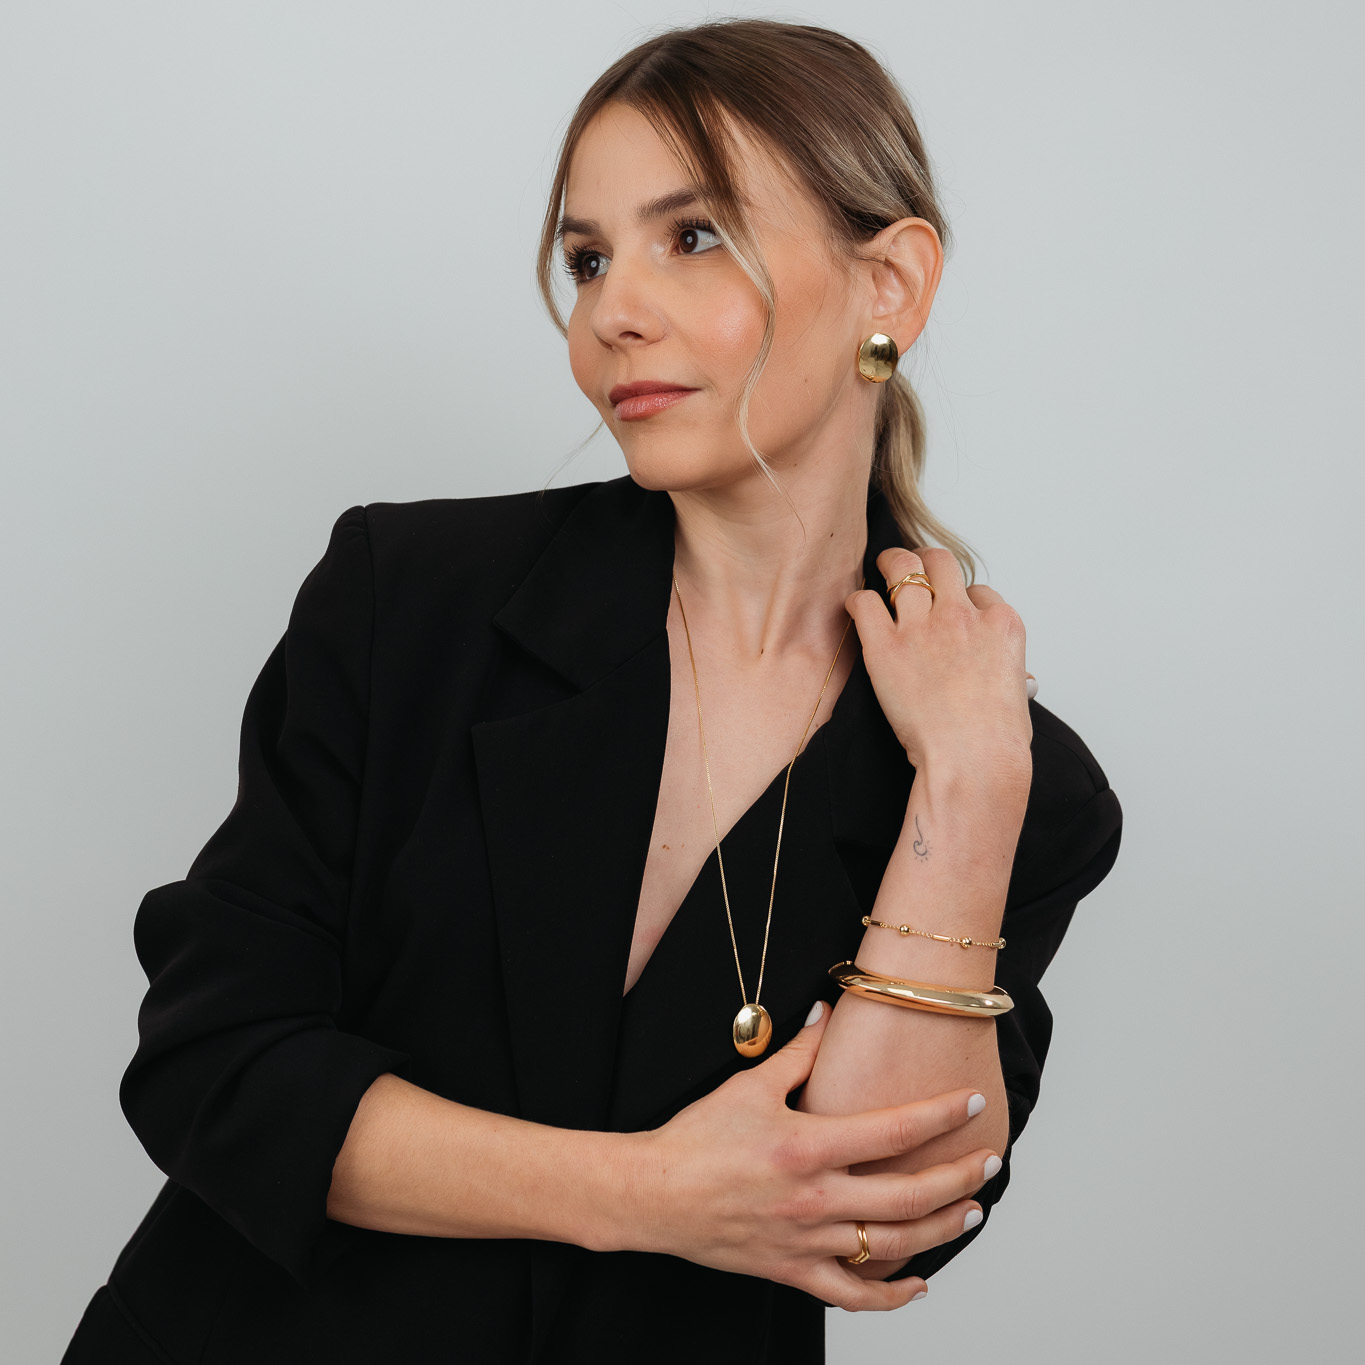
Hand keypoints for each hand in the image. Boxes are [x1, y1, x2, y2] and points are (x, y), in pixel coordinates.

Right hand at [627, 1001, 998, 1311]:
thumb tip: (828, 1011)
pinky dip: (891, 1296)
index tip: (973, 1102)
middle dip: (960, 1178)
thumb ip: (799, 1052)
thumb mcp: (749, 1084)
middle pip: (908, 1195)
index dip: (941, 1115)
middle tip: (990, 1162)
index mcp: (808, 1146)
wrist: (653, 1195)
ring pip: (892, 1247)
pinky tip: (918, 1285)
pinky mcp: (791, 1270)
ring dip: (941, 1230)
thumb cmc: (697, 1137)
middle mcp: (815, 1198)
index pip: (894, 1130)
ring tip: (971, 1211)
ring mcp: (806, 1240)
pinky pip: (851, 1295)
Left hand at [846, 546, 1032, 777]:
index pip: (979, 592)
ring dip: (890, 564)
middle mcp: (962, 616)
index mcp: (1000, 625)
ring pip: (902, 569)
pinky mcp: (886, 647)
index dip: (962, 599)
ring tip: (882, 566)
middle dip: (925, 561)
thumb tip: (1008, 680)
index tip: (951, 610)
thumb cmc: (997, 740)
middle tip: (911, 566)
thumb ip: (1008, 675)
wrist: (972, 759)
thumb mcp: (1018, 695)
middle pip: (940, 564)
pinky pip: (866, 604)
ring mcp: (923, 627)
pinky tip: (857, 607)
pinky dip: (859, 601)